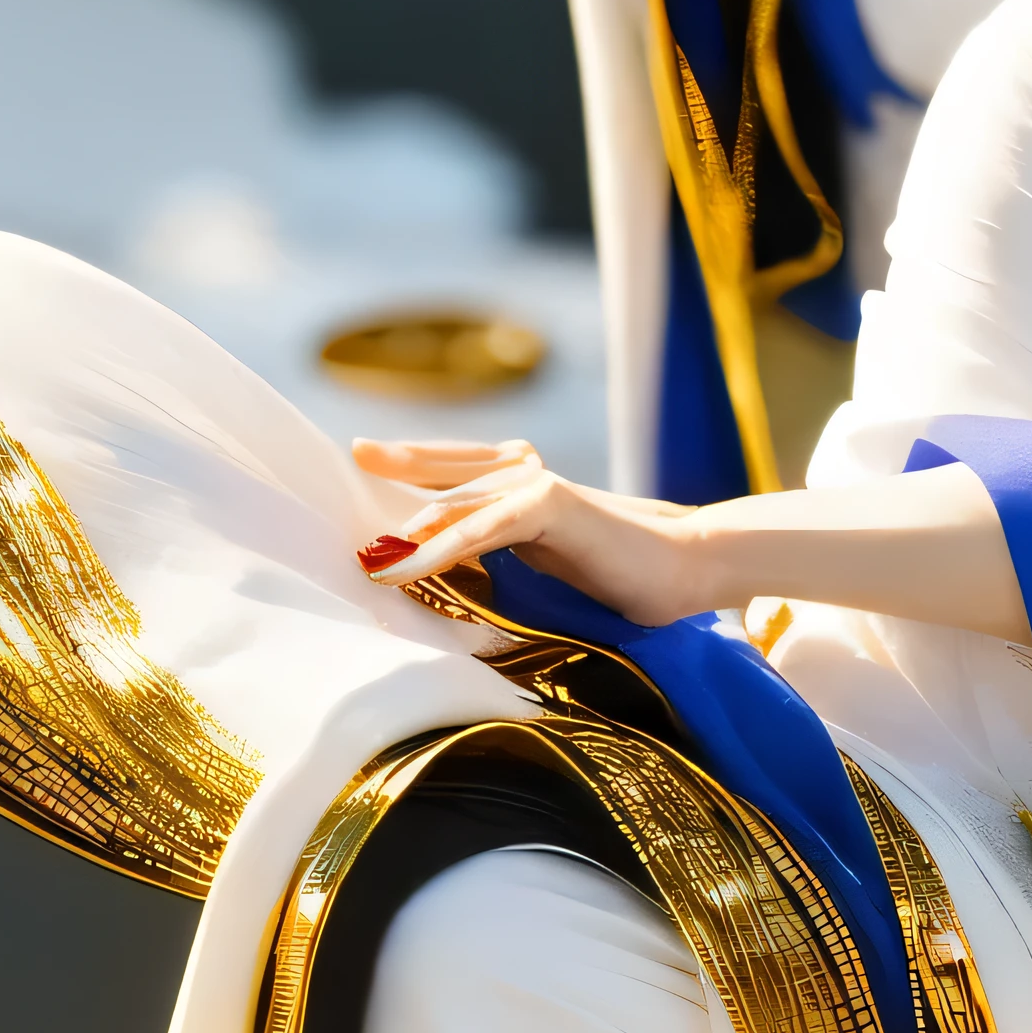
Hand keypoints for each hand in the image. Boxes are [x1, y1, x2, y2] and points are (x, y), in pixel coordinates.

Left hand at [352, 440, 712, 625]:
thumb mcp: (546, 563)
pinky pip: (478, 529)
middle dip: (393, 474)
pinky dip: (436, 550)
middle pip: (443, 474)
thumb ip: (501, 556)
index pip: (454, 469)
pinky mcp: (548, 504)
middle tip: (346, 473)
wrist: (686, 567)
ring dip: (403, 537)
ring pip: (452, 508)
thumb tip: (445, 576)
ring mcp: (535, 485)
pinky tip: (400, 568)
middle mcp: (525, 474)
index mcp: (525, 484)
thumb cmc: (622, 574)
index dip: (408, 461)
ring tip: (362, 559)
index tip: (364, 456)